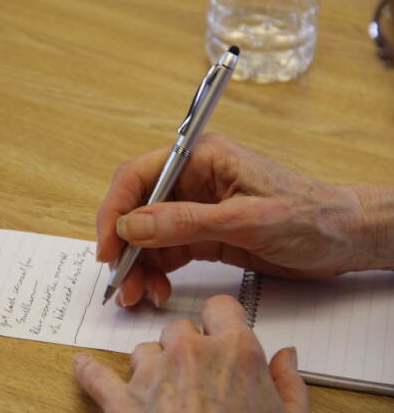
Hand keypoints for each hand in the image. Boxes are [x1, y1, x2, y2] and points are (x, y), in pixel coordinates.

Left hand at [74, 295, 307, 412]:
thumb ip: (290, 383)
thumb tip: (287, 356)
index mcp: (235, 352)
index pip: (220, 308)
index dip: (219, 322)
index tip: (218, 333)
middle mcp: (190, 354)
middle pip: (179, 330)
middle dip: (185, 349)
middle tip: (195, 377)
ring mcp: (153, 377)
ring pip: (143, 352)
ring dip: (151, 368)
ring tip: (166, 397)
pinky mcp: (123, 405)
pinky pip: (98, 378)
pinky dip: (88, 372)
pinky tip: (82, 365)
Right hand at [97, 132, 393, 307]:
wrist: (345, 238)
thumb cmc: (309, 216)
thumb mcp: (244, 220)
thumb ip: (184, 222)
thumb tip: (130, 227)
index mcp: (200, 158)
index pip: (138, 176)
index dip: (115, 212)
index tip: (108, 248)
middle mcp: (192, 179)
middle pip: (136, 209)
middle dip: (124, 247)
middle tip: (122, 283)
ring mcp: (196, 207)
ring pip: (147, 236)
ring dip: (138, 265)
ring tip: (140, 295)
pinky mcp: (202, 233)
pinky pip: (166, 252)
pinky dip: (155, 272)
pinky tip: (157, 290)